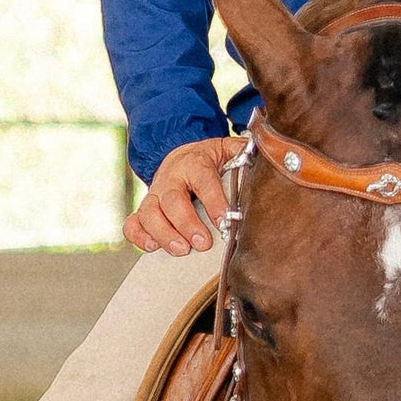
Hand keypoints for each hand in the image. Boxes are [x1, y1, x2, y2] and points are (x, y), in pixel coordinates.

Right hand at [123, 135, 246, 255]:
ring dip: (164, 234)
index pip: (203, 180)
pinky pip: (133, 223)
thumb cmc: (209, 159)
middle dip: (186, 223)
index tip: (225, 221)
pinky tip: (152, 248)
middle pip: (171, 199)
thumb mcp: (227, 149)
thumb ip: (245, 153)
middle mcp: (171, 177)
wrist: (181, 155)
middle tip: (202, 243)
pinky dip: (138, 237)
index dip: (214, 201)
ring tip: (181, 250)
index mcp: (195, 162)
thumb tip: (268, 156)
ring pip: (149, 213)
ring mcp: (154, 194)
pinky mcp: (144, 208)